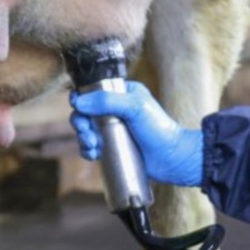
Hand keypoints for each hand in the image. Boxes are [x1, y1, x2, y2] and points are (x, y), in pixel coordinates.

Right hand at [70, 83, 203, 187]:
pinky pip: (92, 147)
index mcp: (123, 94)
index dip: (81, 99)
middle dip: (80, 122)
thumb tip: (79, 102)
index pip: (94, 91)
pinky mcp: (113, 147)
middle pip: (85, 112)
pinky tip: (94, 154)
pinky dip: (88, 150)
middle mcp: (116, 110)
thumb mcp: (134, 107)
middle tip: (86, 132)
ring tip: (93, 145)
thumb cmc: (158, 129)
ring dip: (83, 138)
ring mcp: (114, 129)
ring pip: (86, 131)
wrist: (171, 158)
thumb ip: (107, 101)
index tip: (78, 108)